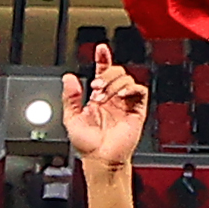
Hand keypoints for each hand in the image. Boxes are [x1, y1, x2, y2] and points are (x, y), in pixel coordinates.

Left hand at [66, 41, 152, 173]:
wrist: (100, 158)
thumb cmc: (87, 143)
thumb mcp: (71, 118)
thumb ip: (70, 97)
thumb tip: (69, 78)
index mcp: (98, 97)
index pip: (102, 73)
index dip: (103, 59)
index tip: (100, 48)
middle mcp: (112, 98)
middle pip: (116, 72)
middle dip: (105, 75)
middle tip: (95, 87)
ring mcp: (125, 103)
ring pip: (127, 79)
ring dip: (113, 84)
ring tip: (103, 97)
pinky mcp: (136, 110)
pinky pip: (139, 91)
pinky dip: (129, 89)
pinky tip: (118, 96)